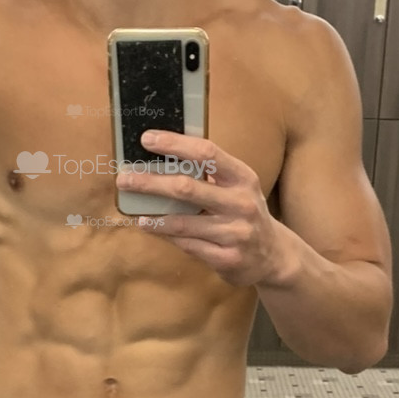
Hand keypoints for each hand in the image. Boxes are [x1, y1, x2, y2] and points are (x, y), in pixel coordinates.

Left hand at [115, 130, 284, 287]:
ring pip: (182, 222)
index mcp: (243, 177)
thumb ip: (209, 173)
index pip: (206, 153)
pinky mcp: (227, 258)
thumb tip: (163, 156)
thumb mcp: (237, 187)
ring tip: (134, 209)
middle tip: (124, 178)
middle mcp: (241, 203)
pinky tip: (151, 227)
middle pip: (187, 188)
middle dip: (151, 182)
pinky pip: (187, 244)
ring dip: (153, 216)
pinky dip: (165, 235)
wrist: (274, 256)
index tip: (147, 139)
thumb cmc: (245, 212)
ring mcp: (235, 233)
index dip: (174, 144)